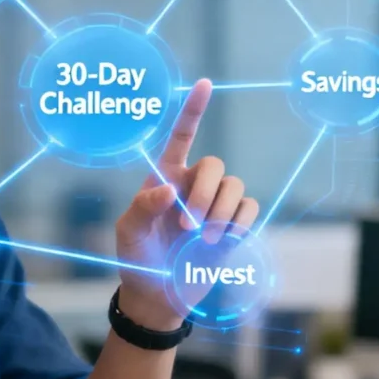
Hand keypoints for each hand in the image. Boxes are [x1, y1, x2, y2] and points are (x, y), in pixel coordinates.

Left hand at [114, 79, 258, 329]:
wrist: (157, 295)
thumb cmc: (137, 258)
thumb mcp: (129, 232)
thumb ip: (143, 207)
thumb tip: (170, 191)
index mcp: (164, 177)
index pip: (181, 136)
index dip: (193, 110)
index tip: (204, 83)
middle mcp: (192, 184)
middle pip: (215, 166)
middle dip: (206, 195)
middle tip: (187, 227)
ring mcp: (214, 204)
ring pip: (236, 187)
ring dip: (221, 213)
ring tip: (202, 240)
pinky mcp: (232, 225)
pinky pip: (250, 208)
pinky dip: (239, 223)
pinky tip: (222, 240)